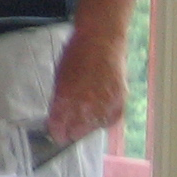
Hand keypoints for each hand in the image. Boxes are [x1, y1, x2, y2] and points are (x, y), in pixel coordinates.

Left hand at [45, 30, 126, 145]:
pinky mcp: (120, 100)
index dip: (57, 131)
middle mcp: (86, 101)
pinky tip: (99, 118)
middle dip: (71, 132)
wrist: (101, 40)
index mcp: (66, 95)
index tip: (56, 135)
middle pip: (77, 128)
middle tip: (67, 134)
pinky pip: (111, 119)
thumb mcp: (60, 75)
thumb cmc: (76, 54)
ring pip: (95, 126)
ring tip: (82, 126)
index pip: (59, 122)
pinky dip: (104, 121)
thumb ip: (59, 97)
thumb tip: (56, 115)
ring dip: (87, 127)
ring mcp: (105, 101)